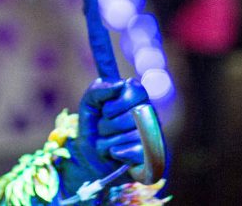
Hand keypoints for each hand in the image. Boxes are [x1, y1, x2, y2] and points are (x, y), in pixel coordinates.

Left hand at [59, 78, 153, 195]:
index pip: (135, 90)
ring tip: (108, 142)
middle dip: (107, 125)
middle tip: (104, 129)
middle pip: (131, 115)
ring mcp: (153, 133)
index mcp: (137, 95)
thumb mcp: (88, 104)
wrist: (89, 157)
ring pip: (132, 135)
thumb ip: (99, 89)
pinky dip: (117, 153)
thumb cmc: (92, 126)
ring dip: (109, 141)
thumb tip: (120, 84)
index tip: (105, 111)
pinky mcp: (152, 154)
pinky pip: (137, 151)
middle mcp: (149, 112)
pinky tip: (115, 153)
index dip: (115, 104)